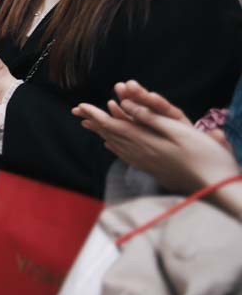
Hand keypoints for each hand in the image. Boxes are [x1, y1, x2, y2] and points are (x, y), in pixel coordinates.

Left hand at [74, 80, 239, 195]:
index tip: (79, 106)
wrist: (217, 188)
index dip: (95, 114)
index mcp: (146, 142)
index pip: (113, 125)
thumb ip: (151, 119)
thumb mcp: (180, 132)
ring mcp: (147, 163)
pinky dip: (115, 147)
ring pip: (116, 145)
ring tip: (89, 125)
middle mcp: (142, 153)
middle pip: (110, 134)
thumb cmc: (205, 157)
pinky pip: (127, 156)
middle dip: (93, 121)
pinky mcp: (154, 169)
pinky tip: (112, 146)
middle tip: (77, 112)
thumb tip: (125, 106)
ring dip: (101, 132)